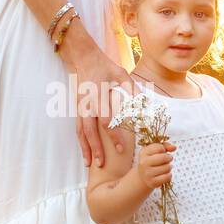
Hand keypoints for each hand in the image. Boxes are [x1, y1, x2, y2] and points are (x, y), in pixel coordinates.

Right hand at [62, 37, 136, 168]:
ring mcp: (80, 107)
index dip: (113, 135)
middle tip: (102, 163)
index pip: (106, 120)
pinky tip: (85, 154)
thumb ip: (133, 89)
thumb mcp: (122, 74)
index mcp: (99, 95)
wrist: (85, 59)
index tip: (121, 148)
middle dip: (96, 147)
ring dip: (85, 148)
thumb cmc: (106, 67)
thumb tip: (145, 105)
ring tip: (90, 165)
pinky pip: (78, 129)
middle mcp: (87, 103)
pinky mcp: (78, 109)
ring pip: (81, 132)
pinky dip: (81, 143)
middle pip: (90, 130)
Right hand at [136, 140, 176, 191]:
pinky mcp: (152, 182)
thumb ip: (165, 146)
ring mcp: (147, 173)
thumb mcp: (155, 151)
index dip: (164, 149)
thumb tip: (174, 147)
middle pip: (164, 157)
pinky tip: (165, 174)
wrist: (143, 177)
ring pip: (167, 167)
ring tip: (165, 167)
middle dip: (169, 158)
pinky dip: (169, 175)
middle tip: (168, 159)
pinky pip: (167, 177)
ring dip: (169, 167)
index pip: (159, 148)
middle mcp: (144, 162)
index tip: (162, 152)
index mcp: (144, 152)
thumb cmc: (151, 161)